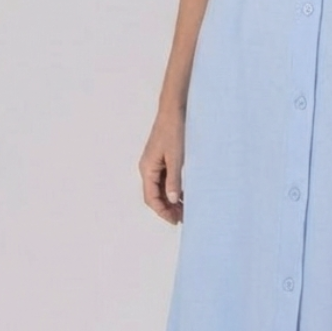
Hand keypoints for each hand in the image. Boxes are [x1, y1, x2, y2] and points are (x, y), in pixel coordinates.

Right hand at [139, 110, 185, 225]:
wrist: (173, 110)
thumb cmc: (173, 130)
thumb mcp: (176, 157)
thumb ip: (174, 180)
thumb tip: (172, 200)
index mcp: (147, 168)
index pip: (151, 198)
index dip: (162, 211)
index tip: (175, 220)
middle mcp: (148, 167)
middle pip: (154, 195)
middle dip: (166, 208)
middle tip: (182, 218)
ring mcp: (154, 163)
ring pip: (160, 188)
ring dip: (170, 199)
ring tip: (184, 209)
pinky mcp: (162, 158)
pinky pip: (165, 179)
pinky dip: (172, 188)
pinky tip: (183, 193)